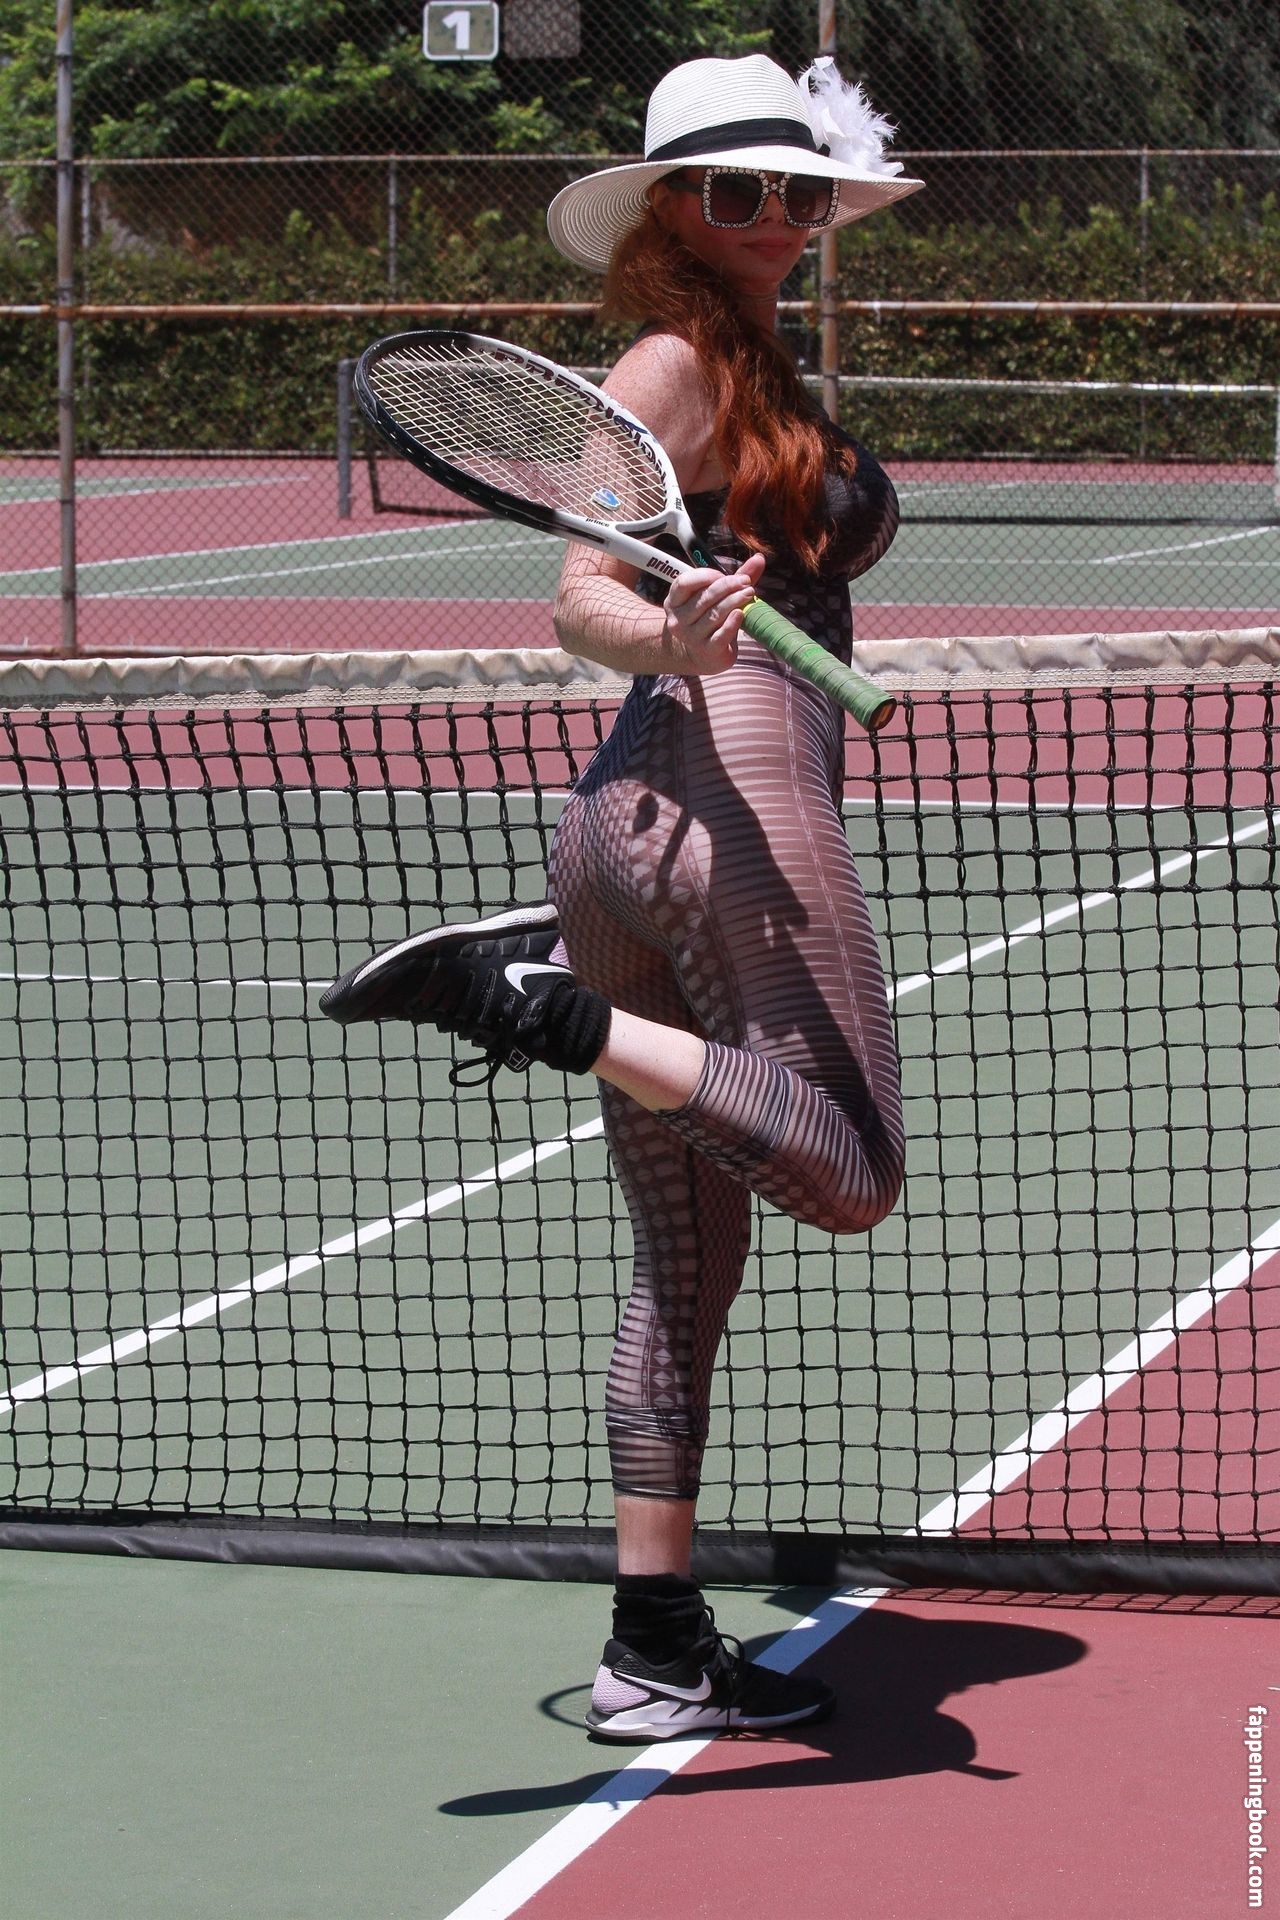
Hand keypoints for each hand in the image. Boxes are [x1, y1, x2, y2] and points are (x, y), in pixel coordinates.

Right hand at [662, 550, 766, 674]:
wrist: (703, 656)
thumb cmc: (709, 619)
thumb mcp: (717, 597)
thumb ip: (736, 577)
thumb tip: (759, 558)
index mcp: (675, 601)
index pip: (684, 583)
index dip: (707, 576)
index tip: (725, 575)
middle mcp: (678, 619)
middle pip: (704, 597)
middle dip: (728, 586)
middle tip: (746, 583)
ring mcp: (691, 637)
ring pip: (714, 614)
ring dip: (734, 600)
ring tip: (749, 593)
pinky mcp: (707, 650)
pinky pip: (721, 634)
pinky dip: (732, 623)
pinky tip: (741, 613)